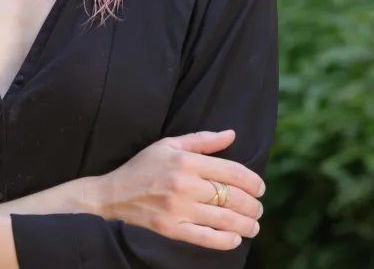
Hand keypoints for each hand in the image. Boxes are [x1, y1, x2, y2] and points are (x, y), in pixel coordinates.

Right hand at [97, 129, 264, 249]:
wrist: (113, 193)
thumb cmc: (143, 165)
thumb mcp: (169, 144)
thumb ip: (202, 140)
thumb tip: (231, 134)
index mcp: (186, 161)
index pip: (231, 171)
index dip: (252, 181)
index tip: (260, 187)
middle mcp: (185, 185)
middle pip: (232, 196)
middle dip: (253, 204)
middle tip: (259, 208)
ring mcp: (178, 209)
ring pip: (224, 218)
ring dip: (246, 223)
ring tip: (254, 225)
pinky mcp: (171, 229)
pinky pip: (205, 238)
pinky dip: (224, 240)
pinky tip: (235, 238)